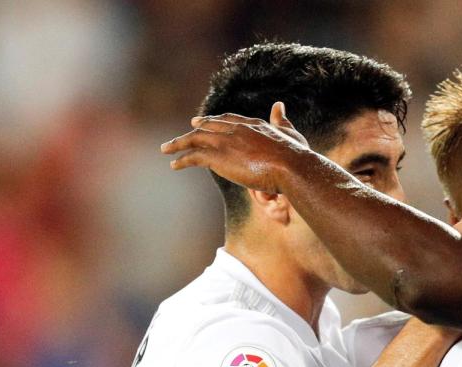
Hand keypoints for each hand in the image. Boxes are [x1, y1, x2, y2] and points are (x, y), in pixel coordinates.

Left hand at [161, 102, 312, 194]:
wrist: (290, 166)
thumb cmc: (295, 155)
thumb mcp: (290, 134)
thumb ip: (282, 120)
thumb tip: (279, 105)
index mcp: (252, 124)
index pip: (228, 119)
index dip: (215, 121)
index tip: (205, 121)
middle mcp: (235, 129)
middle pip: (209, 127)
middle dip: (196, 128)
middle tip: (187, 129)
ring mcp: (225, 141)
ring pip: (195, 139)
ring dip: (179, 143)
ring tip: (167, 149)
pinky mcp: (218, 156)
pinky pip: (193, 156)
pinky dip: (182, 159)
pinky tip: (174, 164)